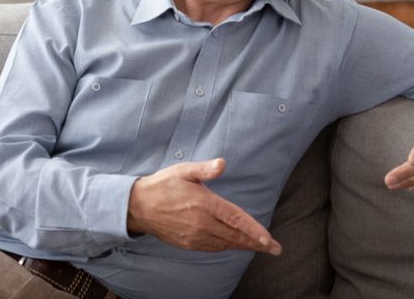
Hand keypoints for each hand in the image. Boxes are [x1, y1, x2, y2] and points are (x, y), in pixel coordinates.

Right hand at [126, 158, 281, 255]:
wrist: (138, 207)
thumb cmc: (163, 185)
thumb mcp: (183, 171)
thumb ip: (205, 169)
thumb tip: (222, 163)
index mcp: (204, 204)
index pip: (235, 219)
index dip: (254, 230)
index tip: (269, 240)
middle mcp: (202, 223)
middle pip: (235, 235)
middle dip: (257, 243)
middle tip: (275, 249)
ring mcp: (195, 236)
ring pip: (226, 243)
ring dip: (245, 246)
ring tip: (261, 247)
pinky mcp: (188, 243)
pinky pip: (214, 247)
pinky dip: (228, 246)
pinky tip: (236, 244)